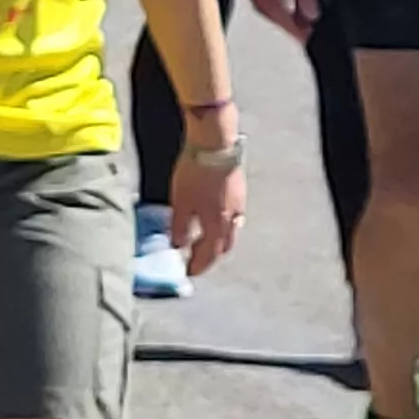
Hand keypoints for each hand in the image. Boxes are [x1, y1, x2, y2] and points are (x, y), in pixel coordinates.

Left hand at [171, 156, 245, 276]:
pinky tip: (217, 221)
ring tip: (207, 243)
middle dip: (211, 257)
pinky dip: (225, 227)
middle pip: (224, 246)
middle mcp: (233, 219)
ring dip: (219, 242)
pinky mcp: (240, 193)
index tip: (189, 273)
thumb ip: (179, 226)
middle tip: (198, 261)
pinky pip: (235, 219)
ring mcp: (239, 205)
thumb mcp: (180, 201)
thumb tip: (178, 246)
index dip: (199, 265)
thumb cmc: (195, 173)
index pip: (209, 253)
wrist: (216, 145)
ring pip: (232, 232)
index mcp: (217, 224)